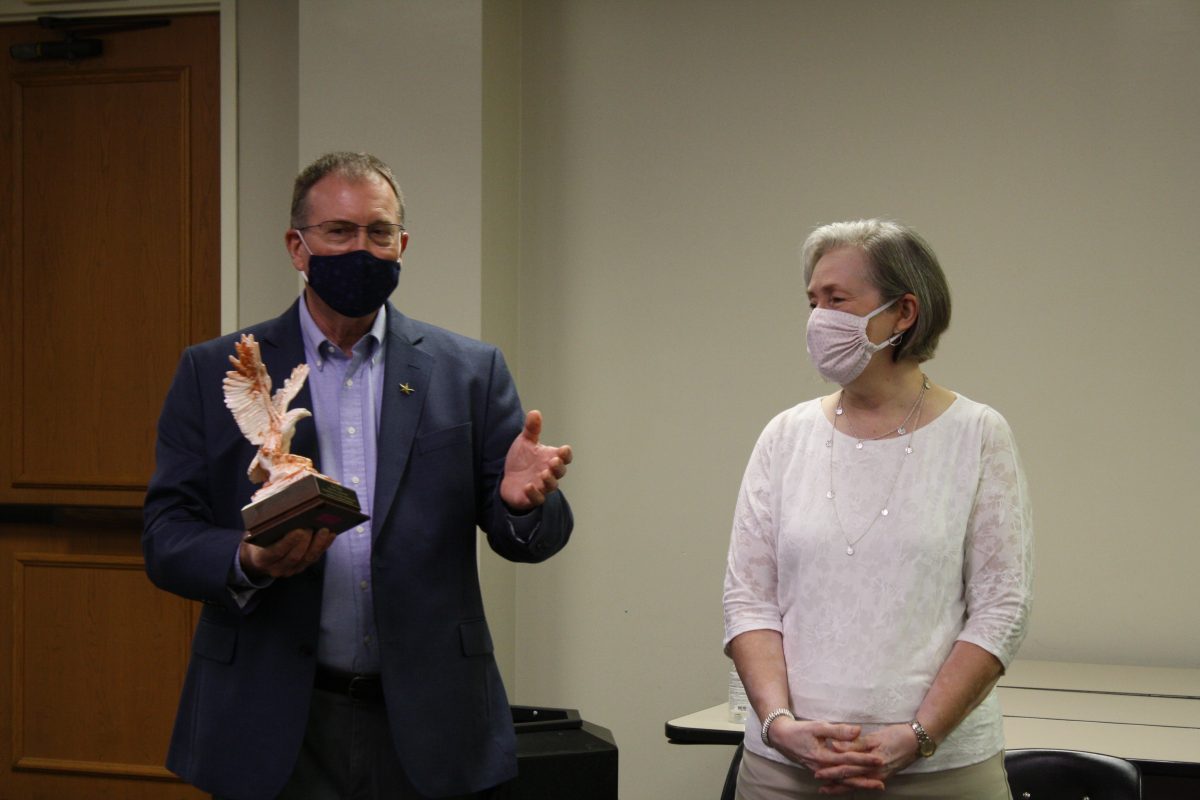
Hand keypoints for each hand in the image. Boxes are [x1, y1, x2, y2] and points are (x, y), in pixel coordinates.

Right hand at [239, 527, 335, 578]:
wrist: (258, 556)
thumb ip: (264, 518)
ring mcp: (290, 570)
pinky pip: (315, 558)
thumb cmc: (258, 537)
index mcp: (261, 558)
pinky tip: (331, 534)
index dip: (288, 542)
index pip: (275, 552)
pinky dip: (324, 546)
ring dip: (318, 544)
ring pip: (307, 559)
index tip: (299, 530)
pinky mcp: (302, 567)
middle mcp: (276, 567)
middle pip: (294, 557)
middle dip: (305, 541)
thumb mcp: (255, 530)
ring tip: (325, 529)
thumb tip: (275, 490)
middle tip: (312, 525)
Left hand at [500, 410, 571, 510]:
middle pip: (560, 472)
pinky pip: (537, 498)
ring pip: (551, 486)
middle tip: (553, 461)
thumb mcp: (525, 442)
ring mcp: (541, 486)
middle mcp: (549, 473)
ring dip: (549, 480)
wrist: (508, 479)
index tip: (563, 449)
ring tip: (544, 474)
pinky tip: (528, 486)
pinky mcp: (531, 497)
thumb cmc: (522, 460)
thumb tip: (535, 412)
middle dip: (558, 467)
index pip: (565, 457)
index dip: (566, 454)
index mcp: (550, 458)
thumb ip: (532, 429)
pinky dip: (534, 494)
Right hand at [767, 718, 884, 793]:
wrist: (781, 738)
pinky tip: (856, 786)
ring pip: (843, 781)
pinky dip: (847, 784)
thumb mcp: (817, 726)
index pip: (848, 759)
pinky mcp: (819, 771)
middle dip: (865, 778)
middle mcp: (822, 768)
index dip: (864, 758)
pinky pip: (836, 780)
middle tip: (882, 781)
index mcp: (823, 757)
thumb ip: (838, 730)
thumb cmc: (799, 730)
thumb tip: (858, 730)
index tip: (879, 757)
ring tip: (875, 785)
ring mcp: (820, 772)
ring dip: (859, 784)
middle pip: (847, 776)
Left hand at [814, 722, 920, 791]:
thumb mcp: (876, 737)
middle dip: (834, 783)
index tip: (818, 772)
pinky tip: (848, 785)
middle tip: (819, 785)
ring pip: (857, 784)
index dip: (831, 771)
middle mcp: (875, 773)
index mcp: (871, 763)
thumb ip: (855, 744)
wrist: (918, 742)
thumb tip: (835, 747)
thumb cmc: (897, 736)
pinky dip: (854, 784)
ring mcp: (880, 776)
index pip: (847, 769)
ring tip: (829, 789)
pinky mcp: (883, 775)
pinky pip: (865, 783)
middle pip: (850, 780)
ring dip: (843, 787)